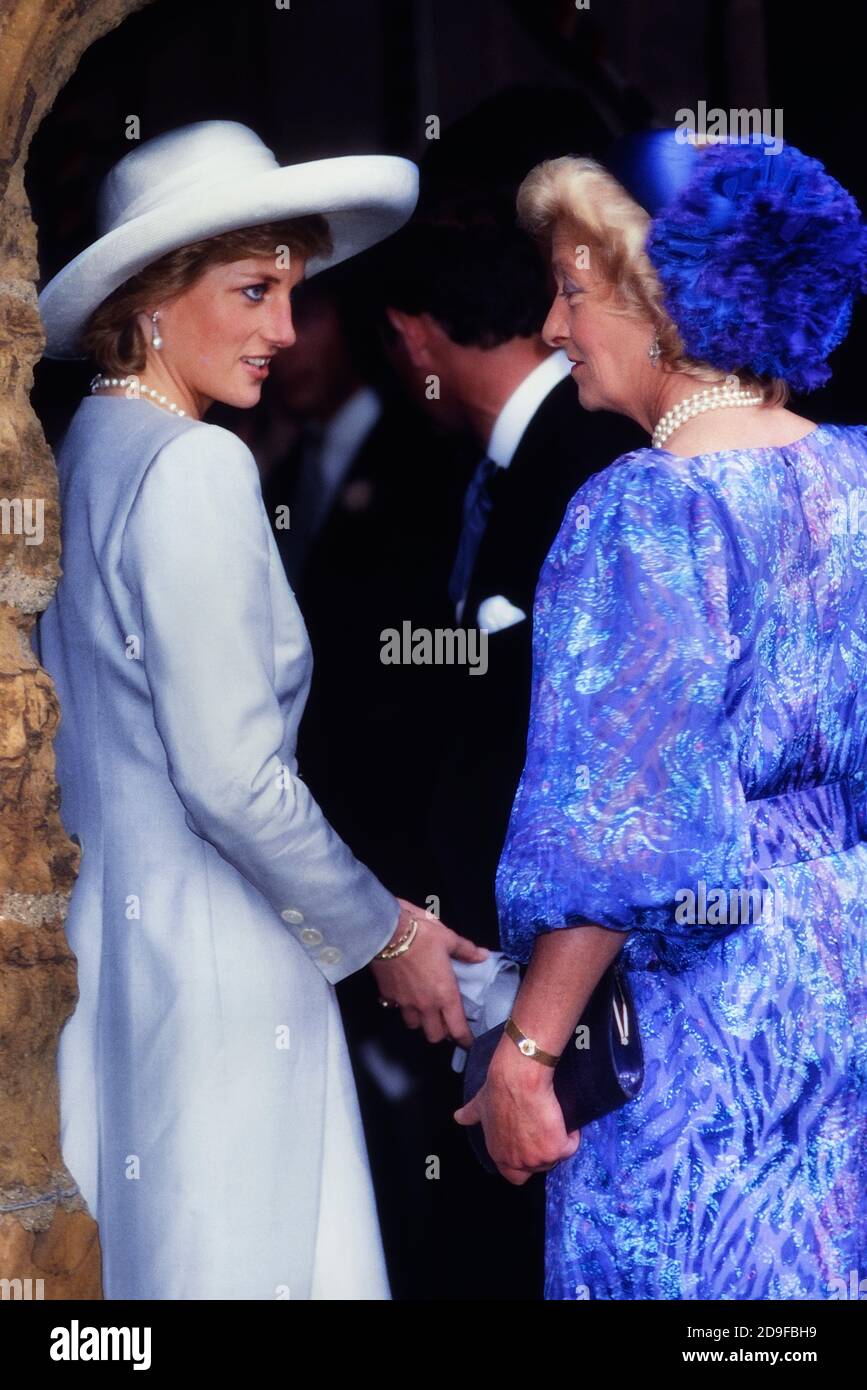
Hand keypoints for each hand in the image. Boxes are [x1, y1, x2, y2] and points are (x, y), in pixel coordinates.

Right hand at [369, 898, 487, 1046]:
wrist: (386, 932)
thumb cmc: (422, 935)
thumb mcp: (449, 939)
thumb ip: (466, 951)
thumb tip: (483, 956)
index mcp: (445, 994)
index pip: (457, 1030)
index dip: (464, 1040)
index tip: (468, 1042)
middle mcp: (425, 1005)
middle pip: (434, 1035)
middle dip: (442, 1033)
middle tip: (446, 1022)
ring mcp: (404, 1003)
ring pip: (414, 1025)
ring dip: (421, 1021)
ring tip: (424, 1010)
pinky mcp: (388, 996)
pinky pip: (395, 1009)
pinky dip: (400, 1007)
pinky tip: (403, 996)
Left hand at [453, 1035, 579, 1183]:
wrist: (518, 1078)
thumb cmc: (499, 1088)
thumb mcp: (480, 1104)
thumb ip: (471, 1114)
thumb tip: (458, 1117)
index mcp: (498, 1153)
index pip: (513, 1175)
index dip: (523, 1162)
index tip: (530, 1145)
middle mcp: (516, 1161)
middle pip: (538, 1168)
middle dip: (542, 1152)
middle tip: (544, 1130)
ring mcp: (537, 1159)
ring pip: (555, 1158)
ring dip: (556, 1142)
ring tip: (551, 1119)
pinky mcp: (556, 1150)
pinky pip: (570, 1147)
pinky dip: (571, 1135)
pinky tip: (563, 1119)